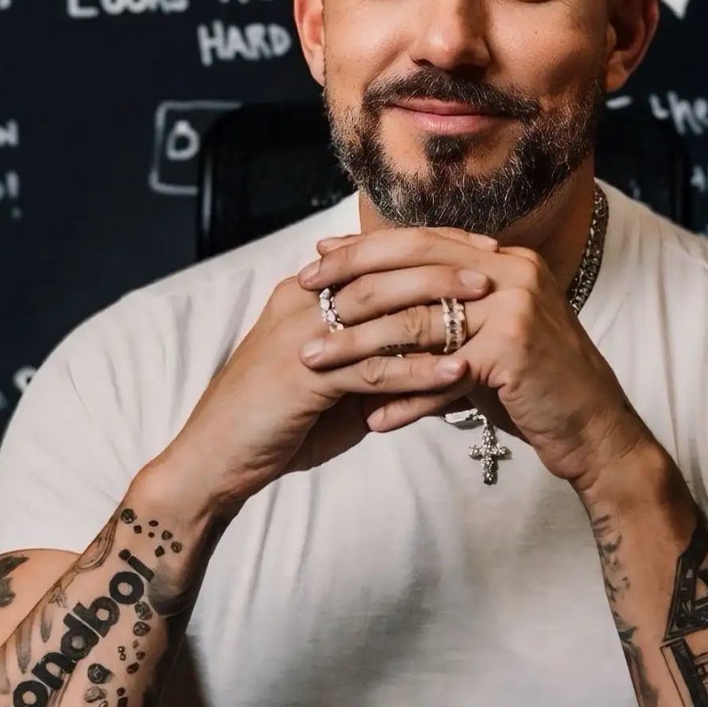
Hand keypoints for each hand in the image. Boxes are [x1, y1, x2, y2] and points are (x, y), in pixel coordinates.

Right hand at [147, 228, 497, 511]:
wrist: (214, 458)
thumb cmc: (276, 420)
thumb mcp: (331, 376)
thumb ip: (374, 356)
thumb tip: (432, 352)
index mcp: (305, 293)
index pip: (375, 255)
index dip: (429, 247)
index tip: (478, 248)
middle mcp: (302, 302)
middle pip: (382, 269)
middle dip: (442, 265)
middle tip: (493, 266)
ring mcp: (300, 337)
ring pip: (380, 308)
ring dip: (438, 306)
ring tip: (488, 307)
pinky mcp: (304, 378)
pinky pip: (372, 368)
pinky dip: (418, 369)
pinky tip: (458, 371)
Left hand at [296, 226, 654, 492]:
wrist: (595, 431)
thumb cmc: (536, 390)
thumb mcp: (486, 342)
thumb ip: (442, 320)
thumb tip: (373, 311)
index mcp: (502, 259)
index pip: (421, 241)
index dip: (364, 249)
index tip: (316, 259)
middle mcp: (511, 270)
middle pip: (412, 265)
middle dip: (349, 281)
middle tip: (298, 296)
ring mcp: (516, 306)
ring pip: (418, 321)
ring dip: (360, 346)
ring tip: (314, 364)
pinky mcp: (514, 349)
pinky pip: (442, 374)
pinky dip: (404, 399)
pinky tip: (370, 418)